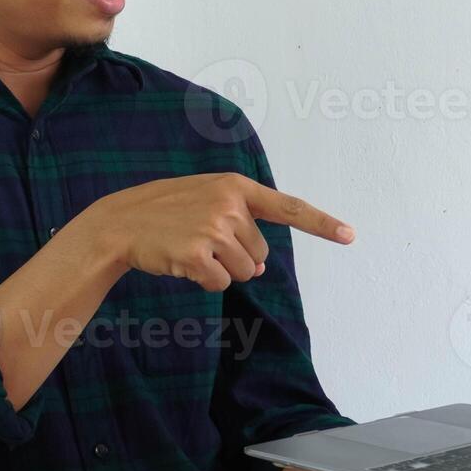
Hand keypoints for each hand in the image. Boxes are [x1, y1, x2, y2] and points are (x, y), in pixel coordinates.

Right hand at [84, 172, 355, 291]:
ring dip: (220, 270)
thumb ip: (240, 226)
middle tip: (199, 240)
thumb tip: (260, 268)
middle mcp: (229, 204)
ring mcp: (213, 228)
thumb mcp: (205, 203)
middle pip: (259, 253)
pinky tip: (182, 262)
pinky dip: (204, 281)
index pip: (287, 206)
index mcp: (234, 187)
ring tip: (189, 249)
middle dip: (235, 256)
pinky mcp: (198, 254)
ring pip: (244, 271)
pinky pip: (221, 283)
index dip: (321, 223)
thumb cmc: (165, 213)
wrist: (120, 223)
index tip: (349, 235)